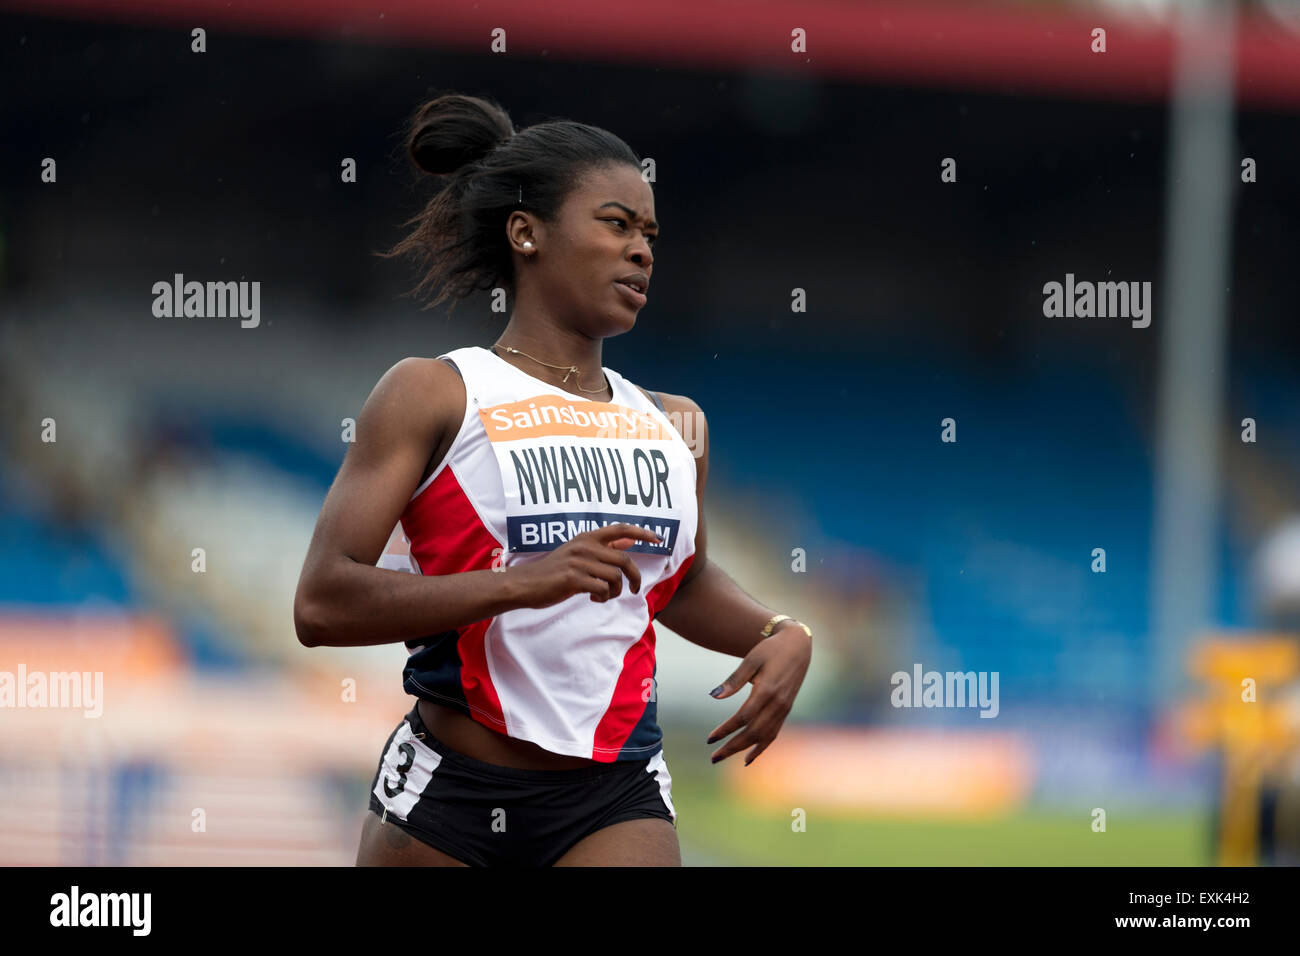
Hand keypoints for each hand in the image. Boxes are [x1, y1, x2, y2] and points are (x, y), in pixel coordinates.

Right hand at [508, 523, 662, 608]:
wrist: (524, 584)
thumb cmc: (553, 571)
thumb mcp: (578, 553)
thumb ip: (604, 547)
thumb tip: (629, 540)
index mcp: (587, 538)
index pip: (621, 529)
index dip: (642, 532)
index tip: (658, 539)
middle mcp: (585, 546)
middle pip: (624, 560)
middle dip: (635, 577)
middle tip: (634, 590)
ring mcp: (579, 562)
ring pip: (615, 577)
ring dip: (614, 591)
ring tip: (602, 595)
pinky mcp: (574, 579)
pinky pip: (602, 589)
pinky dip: (603, 597)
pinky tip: (593, 597)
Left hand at [706, 623, 811, 765]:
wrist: (797, 646)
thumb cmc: (770, 650)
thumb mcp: (750, 659)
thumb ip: (733, 680)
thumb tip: (714, 696)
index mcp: (767, 690)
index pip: (743, 717)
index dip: (726, 730)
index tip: (710, 739)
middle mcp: (777, 704)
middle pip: (753, 732)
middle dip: (732, 747)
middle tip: (713, 758)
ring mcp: (784, 709)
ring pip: (763, 737)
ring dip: (743, 750)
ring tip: (724, 757)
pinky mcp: (785, 710)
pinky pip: (773, 734)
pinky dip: (761, 748)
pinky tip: (748, 758)